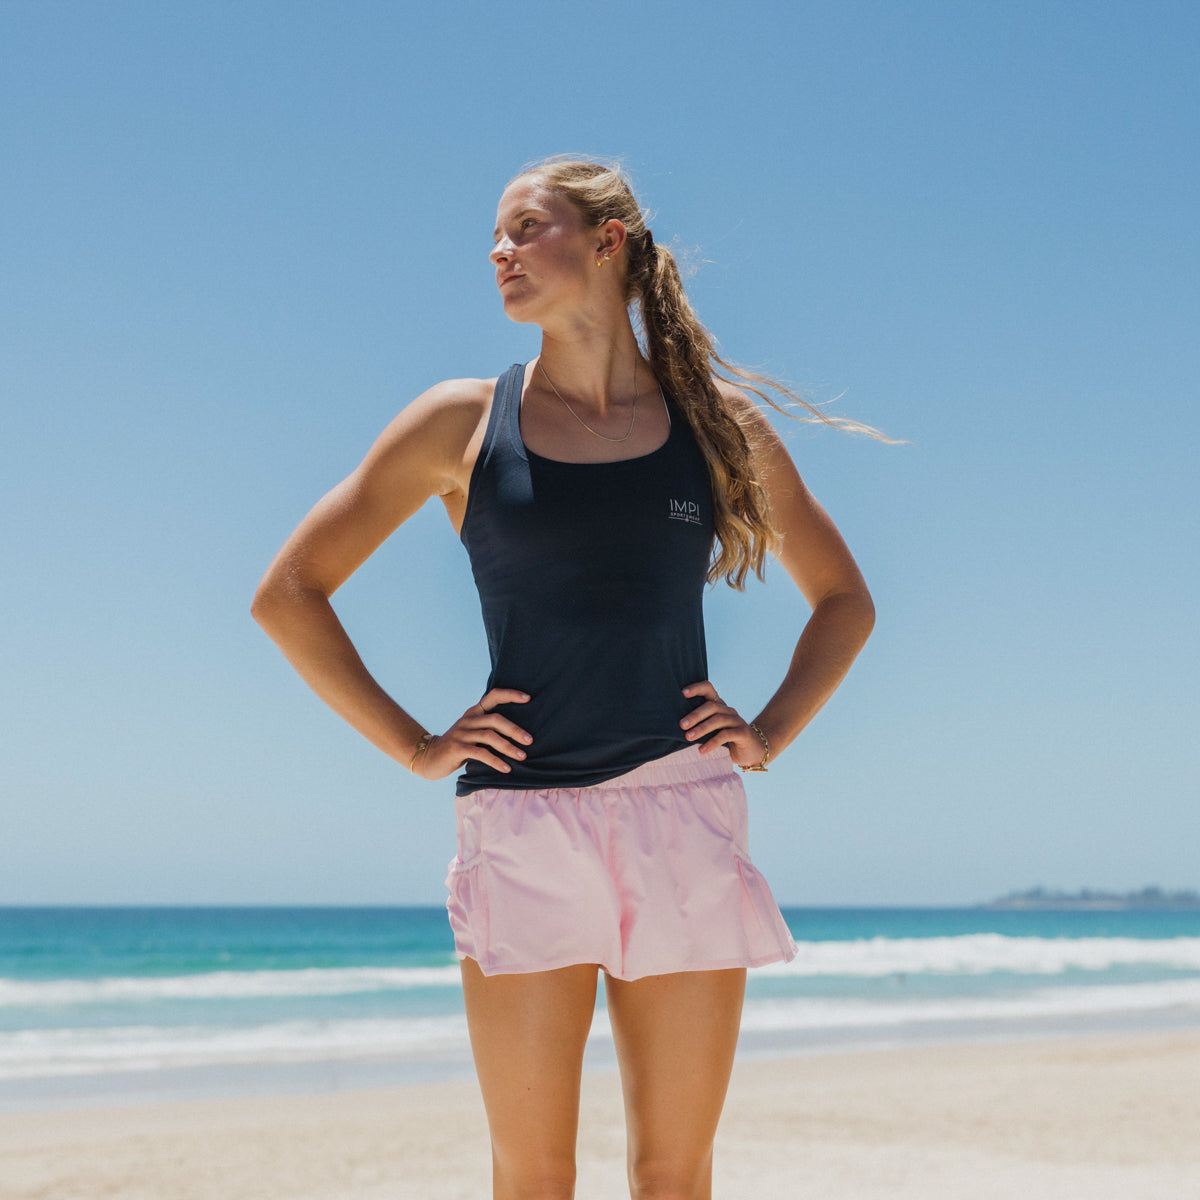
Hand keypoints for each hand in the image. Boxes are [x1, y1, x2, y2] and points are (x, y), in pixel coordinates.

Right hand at [411, 688, 532, 779]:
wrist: (429, 757)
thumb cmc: (458, 746)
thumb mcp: (472, 733)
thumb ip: (488, 729)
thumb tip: (520, 734)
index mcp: (473, 712)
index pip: (493, 696)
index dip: (510, 695)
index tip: (528, 698)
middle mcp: (468, 719)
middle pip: (495, 719)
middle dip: (514, 730)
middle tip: (530, 741)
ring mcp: (461, 733)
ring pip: (489, 736)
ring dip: (508, 747)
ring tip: (522, 756)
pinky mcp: (457, 748)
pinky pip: (480, 753)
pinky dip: (495, 761)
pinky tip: (506, 768)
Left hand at [680, 680, 763, 768]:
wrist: (753, 751)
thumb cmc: (727, 740)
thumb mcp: (713, 730)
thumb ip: (700, 724)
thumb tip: (677, 726)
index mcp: (719, 706)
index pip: (708, 689)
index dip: (696, 688)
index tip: (683, 693)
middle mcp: (728, 710)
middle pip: (711, 706)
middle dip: (695, 715)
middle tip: (682, 725)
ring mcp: (737, 720)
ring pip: (718, 720)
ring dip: (701, 728)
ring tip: (688, 737)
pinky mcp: (743, 733)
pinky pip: (726, 735)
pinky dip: (712, 742)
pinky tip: (702, 750)